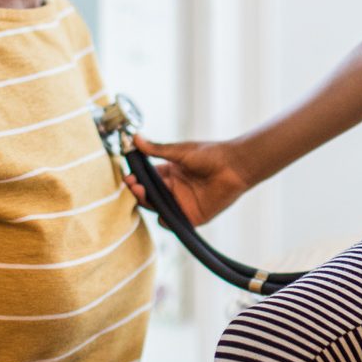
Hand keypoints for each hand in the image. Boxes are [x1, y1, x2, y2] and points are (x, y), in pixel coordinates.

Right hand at [126, 136, 251, 226]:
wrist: (234, 166)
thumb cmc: (210, 155)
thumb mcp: (180, 151)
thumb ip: (157, 149)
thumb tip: (135, 138)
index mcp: (171, 172)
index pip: (147, 178)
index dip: (136, 178)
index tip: (127, 175)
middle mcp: (174, 189)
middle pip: (149, 194)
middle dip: (139, 190)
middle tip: (133, 185)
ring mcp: (182, 203)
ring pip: (158, 208)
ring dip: (148, 203)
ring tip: (142, 193)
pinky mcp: (192, 216)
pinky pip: (173, 222)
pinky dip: (165, 220)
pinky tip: (160, 213)